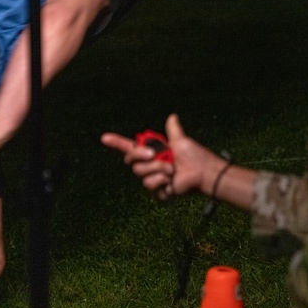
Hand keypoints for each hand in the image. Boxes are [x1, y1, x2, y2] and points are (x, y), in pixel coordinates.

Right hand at [101, 114, 215, 199]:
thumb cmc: (195, 156)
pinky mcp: (159, 191)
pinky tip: (173, 182)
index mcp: (152, 152)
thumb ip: (173, 129)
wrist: (203, 173)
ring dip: (158, 169)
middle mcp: (150, 165)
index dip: (116, 143)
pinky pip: (152, 185)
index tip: (104, 137)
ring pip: (142, 174)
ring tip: (172, 170)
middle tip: (155, 154)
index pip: (129, 148)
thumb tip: (172, 116)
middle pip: (132, 162)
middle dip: (142, 156)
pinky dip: (163, 182)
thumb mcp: (181, 140)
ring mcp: (153, 179)